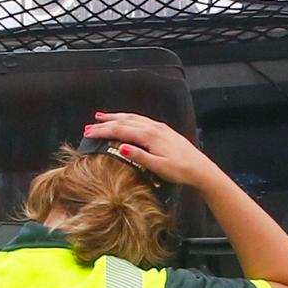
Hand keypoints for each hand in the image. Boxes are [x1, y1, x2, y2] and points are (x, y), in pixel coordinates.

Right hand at [85, 112, 221, 190]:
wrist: (200, 169)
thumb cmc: (180, 171)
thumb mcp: (158, 167)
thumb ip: (139, 157)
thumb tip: (120, 147)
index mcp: (149, 136)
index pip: (120, 130)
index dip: (102, 131)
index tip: (87, 133)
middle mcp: (153, 127)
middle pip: (124, 121)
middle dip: (105, 123)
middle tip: (88, 127)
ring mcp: (159, 127)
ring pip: (132, 118)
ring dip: (115, 117)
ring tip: (101, 117)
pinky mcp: (163, 130)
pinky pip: (141, 119)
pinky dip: (129, 118)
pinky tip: (125, 119)